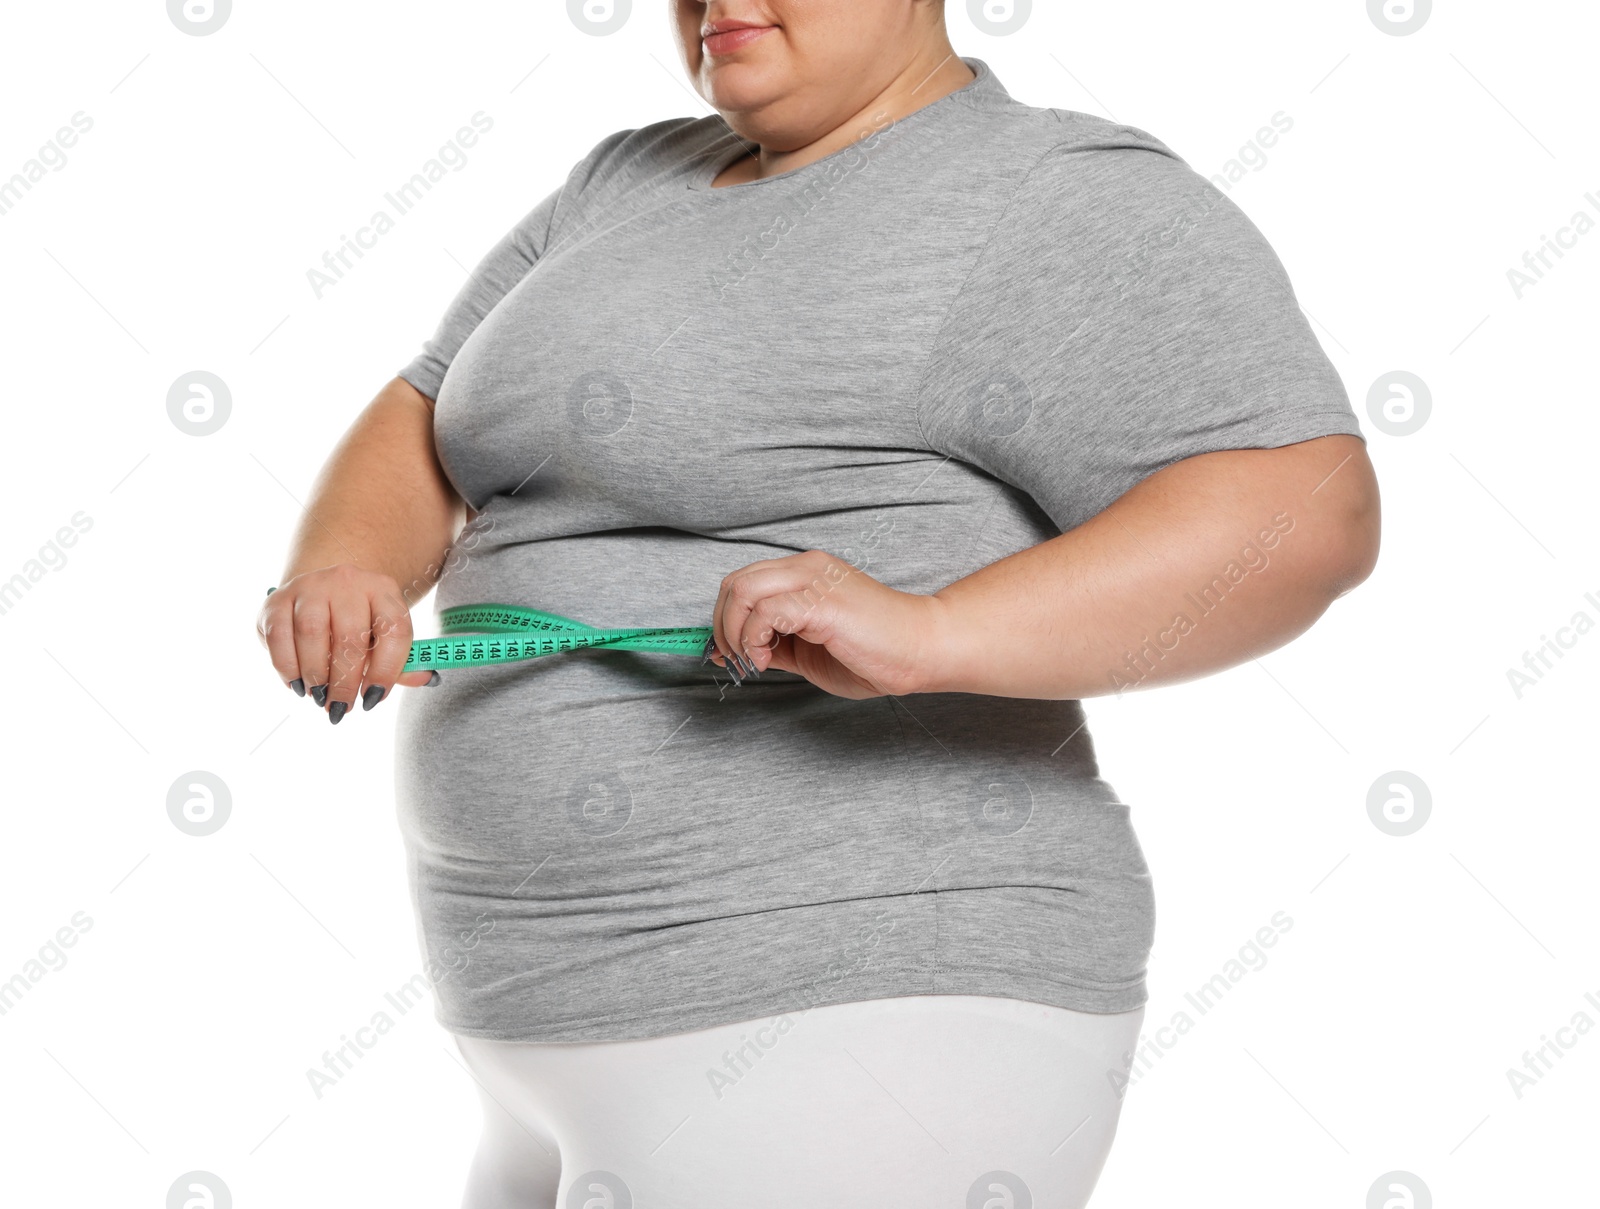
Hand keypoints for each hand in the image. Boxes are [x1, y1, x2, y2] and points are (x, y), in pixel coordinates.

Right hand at [256, 564, 436, 722]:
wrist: (325, 590)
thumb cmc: (361, 622)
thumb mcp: (385, 636)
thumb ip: (403, 662)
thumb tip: (428, 679)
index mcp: (383, 589)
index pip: (394, 630)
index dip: (387, 670)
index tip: (374, 699)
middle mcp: (347, 581)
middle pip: (350, 637)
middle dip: (346, 682)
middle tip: (342, 708)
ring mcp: (309, 587)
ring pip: (312, 634)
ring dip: (316, 676)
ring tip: (321, 698)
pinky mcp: (277, 600)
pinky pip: (279, 637)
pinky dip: (287, 668)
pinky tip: (298, 686)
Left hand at [709, 549, 945, 698]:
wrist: (922, 649)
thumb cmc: (875, 652)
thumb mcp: (808, 651)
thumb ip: (772, 645)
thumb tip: (730, 652)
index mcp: (804, 573)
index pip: (743, 581)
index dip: (724, 618)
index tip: (728, 653)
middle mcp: (806, 567)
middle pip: (734, 582)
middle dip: (722, 625)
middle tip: (738, 659)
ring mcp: (813, 580)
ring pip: (742, 590)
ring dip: (734, 632)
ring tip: (754, 659)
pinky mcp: (821, 601)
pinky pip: (765, 611)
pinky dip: (753, 638)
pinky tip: (767, 659)